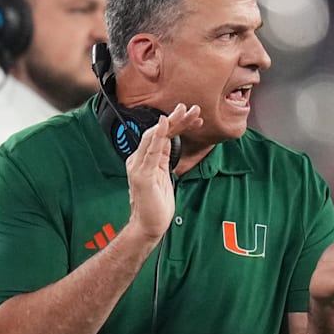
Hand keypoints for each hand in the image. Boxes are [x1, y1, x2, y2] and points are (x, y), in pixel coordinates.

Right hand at [126, 103, 200, 239]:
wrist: (148, 225)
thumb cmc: (156, 203)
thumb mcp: (163, 175)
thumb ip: (164, 158)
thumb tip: (170, 141)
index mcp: (144, 158)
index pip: (162, 135)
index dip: (178, 124)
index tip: (195, 117)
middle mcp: (139, 159)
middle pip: (158, 132)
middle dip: (176, 118)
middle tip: (193, 108)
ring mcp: (138, 166)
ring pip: (155, 136)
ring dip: (171, 122)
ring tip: (184, 111)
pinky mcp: (142, 174)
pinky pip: (150, 151)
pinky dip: (157, 136)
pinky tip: (164, 124)